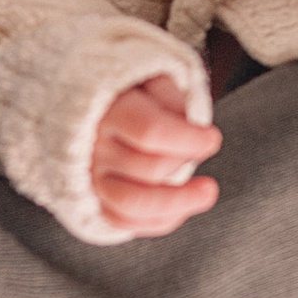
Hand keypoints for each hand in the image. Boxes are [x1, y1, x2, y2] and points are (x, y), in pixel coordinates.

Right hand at [88, 74, 221, 237]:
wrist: (85, 106)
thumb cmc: (126, 91)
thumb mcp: (148, 76)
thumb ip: (169, 97)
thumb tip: (190, 130)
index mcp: (108, 111)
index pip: (150, 131)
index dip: (188, 139)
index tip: (212, 138)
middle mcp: (94, 147)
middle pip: (148, 168)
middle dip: (186, 162)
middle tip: (203, 149)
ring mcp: (90, 177)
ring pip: (132, 204)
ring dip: (178, 203)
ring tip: (207, 192)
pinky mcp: (93, 199)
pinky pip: (123, 221)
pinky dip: (158, 220)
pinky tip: (182, 208)